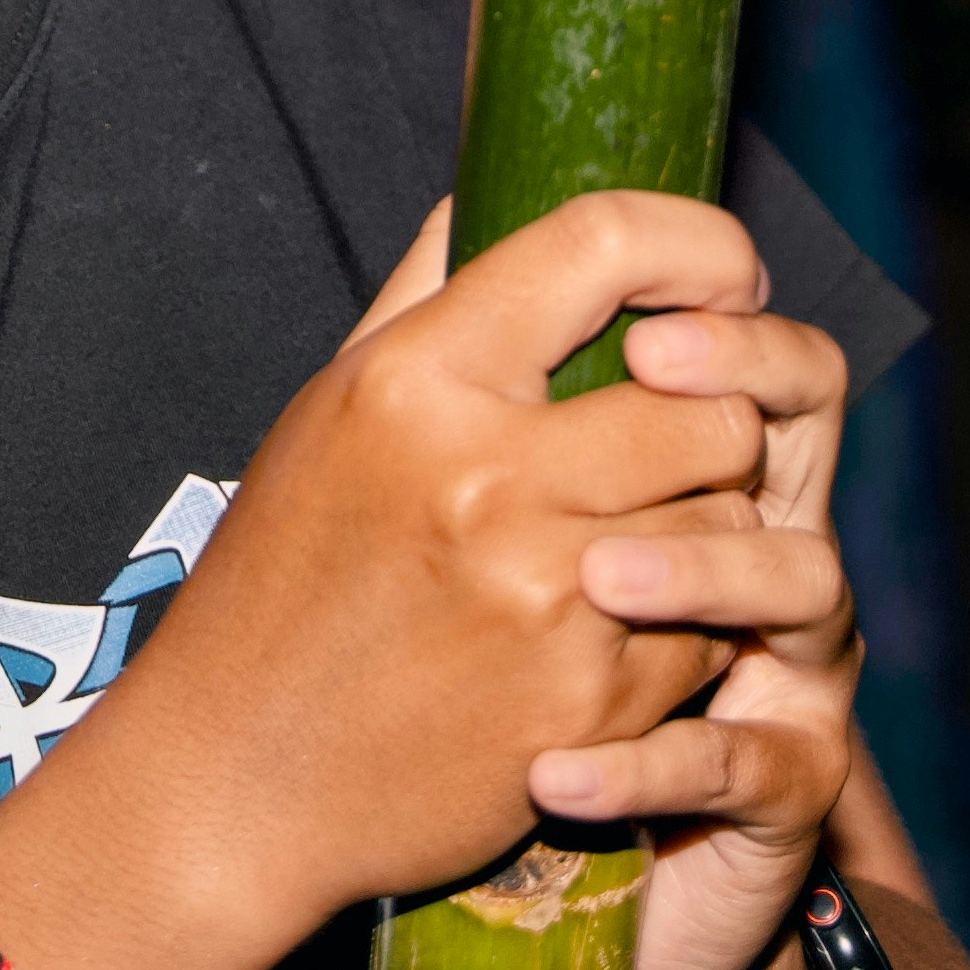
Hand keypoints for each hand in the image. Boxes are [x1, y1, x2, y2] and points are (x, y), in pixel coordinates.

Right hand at [105, 188, 846, 964]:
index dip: (697, 241)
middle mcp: (489, 479)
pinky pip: (712, 630)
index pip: (603, 245)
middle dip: (715, 413)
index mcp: (416, 382)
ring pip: (729, 515)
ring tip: (650, 532)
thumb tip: (491, 189)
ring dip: (711, 520)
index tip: (725, 270)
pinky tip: (623, 627)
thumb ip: (422, 295)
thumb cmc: (282, 582)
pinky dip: (689, 626)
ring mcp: (550, 598)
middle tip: (683, 434)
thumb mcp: (327, 413)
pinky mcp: (595, 704)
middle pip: (705, 400)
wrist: (240, 780)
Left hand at [579, 300, 865, 969]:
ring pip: (802, 589)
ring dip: (699, 575)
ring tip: (597, 579)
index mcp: (714, 473)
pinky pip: (740, 765)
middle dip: (713, 424)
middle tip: (630, 412)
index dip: (727, 322)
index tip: (642, 325)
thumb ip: (516, 362)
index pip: (770, 358)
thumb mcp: (525, 512)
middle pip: (798, 450)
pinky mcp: (781, 789)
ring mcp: (794, 670)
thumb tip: (474, 198)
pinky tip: (554, 771)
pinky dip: (647, 767)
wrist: (555, 873)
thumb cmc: (522, 662)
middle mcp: (771, 554)